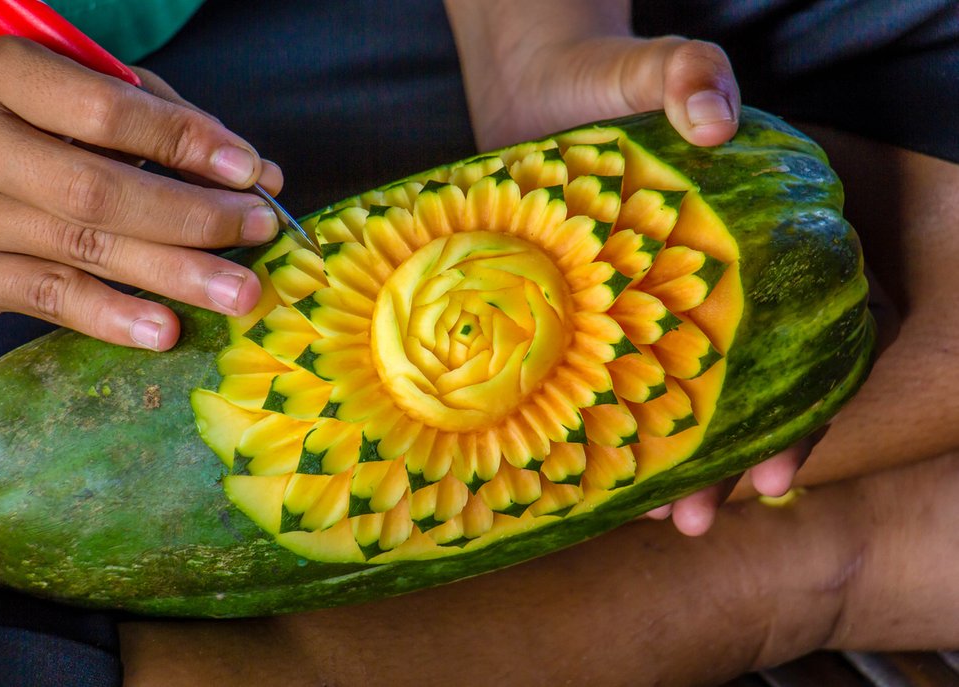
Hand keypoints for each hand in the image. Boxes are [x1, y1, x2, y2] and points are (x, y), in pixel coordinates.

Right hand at [0, 36, 283, 350]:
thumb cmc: (28, 123)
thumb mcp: (78, 94)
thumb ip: (162, 122)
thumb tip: (256, 174)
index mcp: (3, 77)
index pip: (104, 110)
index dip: (183, 141)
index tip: (248, 169)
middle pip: (99, 189)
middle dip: (193, 215)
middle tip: (258, 229)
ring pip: (84, 248)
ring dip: (176, 273)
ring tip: (240, 291)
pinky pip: (52, 299)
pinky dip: (116, 316)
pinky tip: (168, 329)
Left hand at [445, 2, 826, 534]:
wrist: (531, 90)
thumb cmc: (600, 80)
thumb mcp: (646, 71)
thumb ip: (687, 75)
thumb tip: (715, 118)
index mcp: (754, 244)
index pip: (804, 343)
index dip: (800, 417)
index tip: (774, 476)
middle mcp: (709, 285)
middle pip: (738, 390)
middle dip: (722, 464)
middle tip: (692, 520)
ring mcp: (649, 302)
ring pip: (676, 397)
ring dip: (668, 465)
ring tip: (646, 519)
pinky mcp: (595, 308)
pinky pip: (612, 376)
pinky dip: (611, 427)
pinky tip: (597, 474)